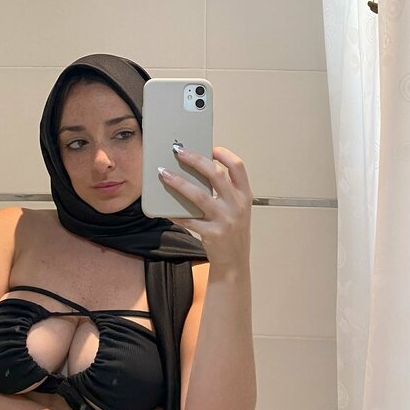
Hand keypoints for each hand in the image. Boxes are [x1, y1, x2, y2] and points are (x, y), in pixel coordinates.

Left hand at [158, 146, 252, 272]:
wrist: (235, 262)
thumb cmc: (232, 230)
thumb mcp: (236, 208)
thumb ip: (225, 190)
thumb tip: (198, 169)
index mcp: (245, 195)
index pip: (238, 166)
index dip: (224, 154)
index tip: (209, 147)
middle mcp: (237, 205)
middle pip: (216, 175)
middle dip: (195, 159)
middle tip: (179, 151)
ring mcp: (225, 220)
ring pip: (199, 195)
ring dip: (179, 182)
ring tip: (164, 173)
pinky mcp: (212, 234)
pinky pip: (188, 220)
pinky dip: (175, 212)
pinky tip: (164, 208)